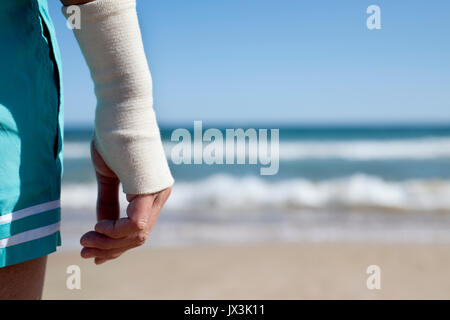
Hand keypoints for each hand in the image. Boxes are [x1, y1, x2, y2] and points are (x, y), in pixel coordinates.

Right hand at [80, 141, 171, 263]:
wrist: (118, 109)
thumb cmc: (112, 137)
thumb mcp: (108, 175)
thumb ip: (108, 201)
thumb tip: (102, 227)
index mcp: (151, 192)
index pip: (137, 230)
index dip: (114, 245)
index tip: (90, 248)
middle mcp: (159, 195)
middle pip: (138, 237)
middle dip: (110, 249)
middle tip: (84, 251)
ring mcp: (158, 193)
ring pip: (138, 234)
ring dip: (109, 243)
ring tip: (85, 241)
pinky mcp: (151, 189)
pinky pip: (137, 224)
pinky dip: (115, 232)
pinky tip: (97, 227)